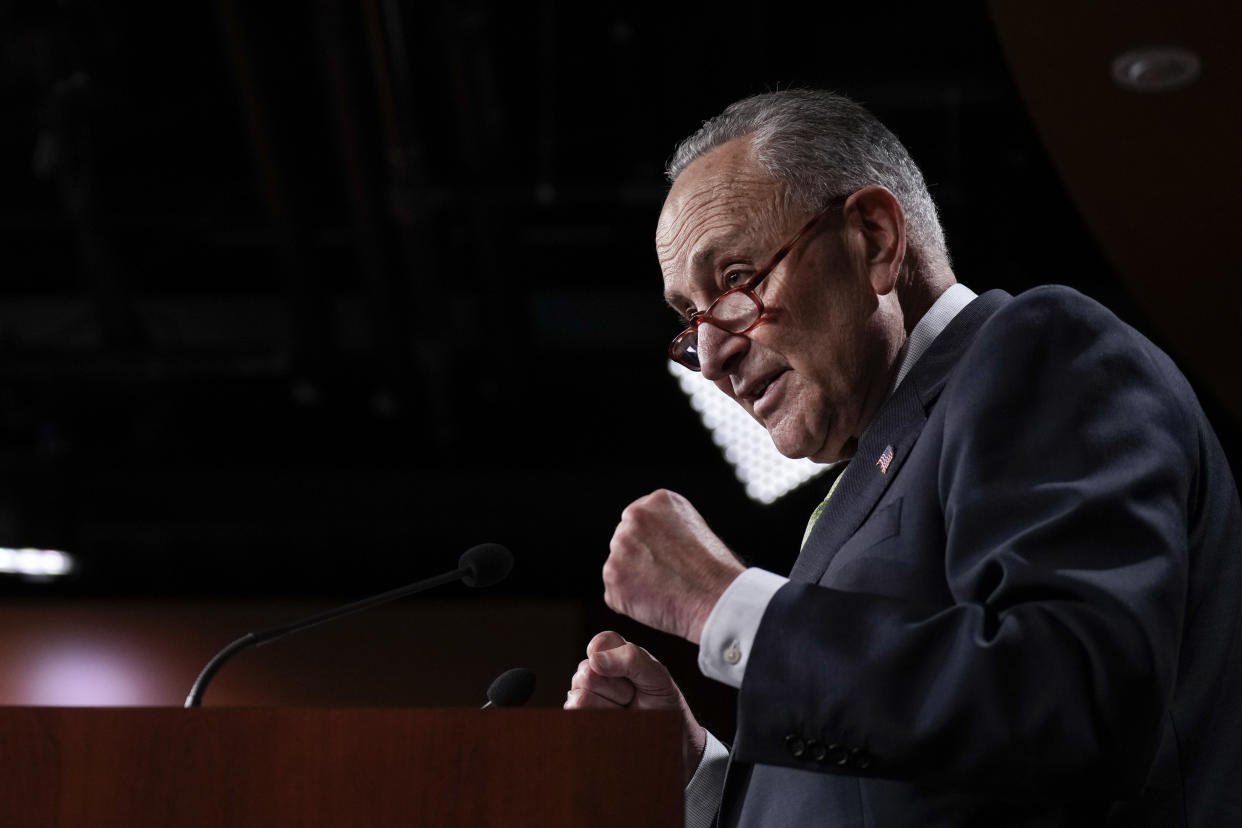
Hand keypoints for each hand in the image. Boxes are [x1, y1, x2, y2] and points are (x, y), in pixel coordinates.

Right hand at [563, 630, 705, 785]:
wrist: (670, 745)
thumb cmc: (665, 706)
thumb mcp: (658, 677)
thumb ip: (631, 658)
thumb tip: (594, 659)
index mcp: (615, 655)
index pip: (601, 643)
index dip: (612, 657)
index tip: (634, 674)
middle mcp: (596, 673)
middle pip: (588, 673)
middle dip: (618, 689)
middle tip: (634, 698)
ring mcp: (585, 698)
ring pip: (581, 698)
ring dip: (611, 710)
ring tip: (626, 713)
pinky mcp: (580, 721)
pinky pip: (578, 720)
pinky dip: (603, 725)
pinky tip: (616, 726)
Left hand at [604, 489, 744, 642]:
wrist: (716, 597)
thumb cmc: (714, 571)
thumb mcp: (695, 529)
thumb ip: (665, 527)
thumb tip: (646, 541)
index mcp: (658, 500)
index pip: (639, 521)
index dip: (651, 545)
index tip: (666, 561)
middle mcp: (635, 516)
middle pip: (624, 542)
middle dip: (638, 560)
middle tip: (665, 579)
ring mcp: (621, 545)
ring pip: (618, 567)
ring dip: (634, 581)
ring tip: (664, 591)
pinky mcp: (611, 574)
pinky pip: (615, 593)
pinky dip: (629, 603)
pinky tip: (654, 602)